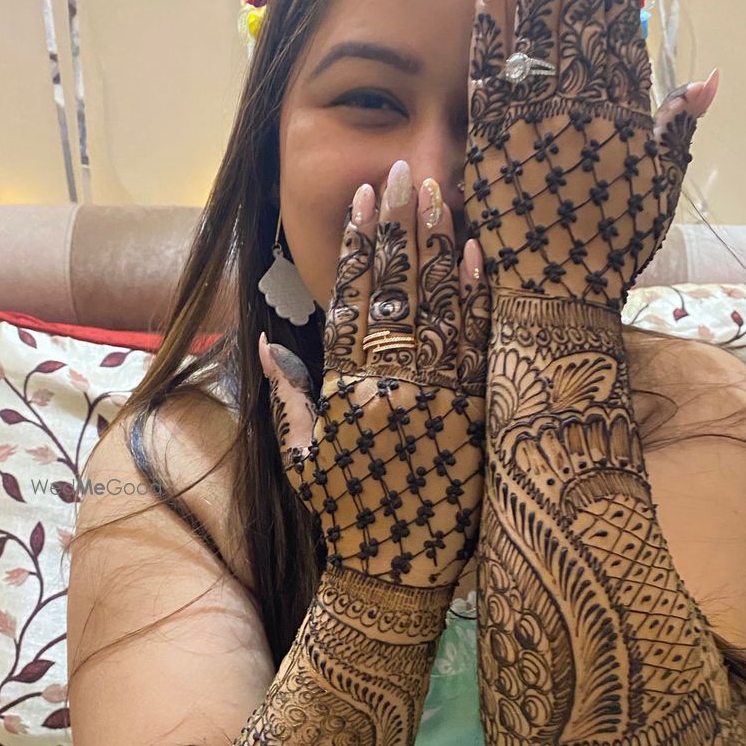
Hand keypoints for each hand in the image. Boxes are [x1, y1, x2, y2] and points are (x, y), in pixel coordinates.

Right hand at [259, 165, 490, 588]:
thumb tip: (266, 342)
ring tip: (440, 191)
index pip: (350, 300)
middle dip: (398, 226)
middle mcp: (388, 385)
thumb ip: (288, 396)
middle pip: (394, 290)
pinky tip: (479, 255)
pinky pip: (477, 348)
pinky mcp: (474, 416)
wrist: (395, 575)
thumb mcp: (303, 457)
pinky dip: (478, 300)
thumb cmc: (346, 516)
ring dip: (438, 245)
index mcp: (343, 390)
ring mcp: (435, 398)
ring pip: (436, 308)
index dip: (358, 246)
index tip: (364, 198)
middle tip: (403, 170)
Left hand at [464, 0, 717, 312]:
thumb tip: (706, 78)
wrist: (557, 301)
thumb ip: (678, 132)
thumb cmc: (611, 252)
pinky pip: (488, 73)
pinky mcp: (491, 140)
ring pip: (538, 32)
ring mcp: (532, 122)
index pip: (620, 32)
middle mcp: (581, 110)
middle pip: (579, 17)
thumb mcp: (658, 193)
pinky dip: (490, 27)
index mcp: (624, 118)